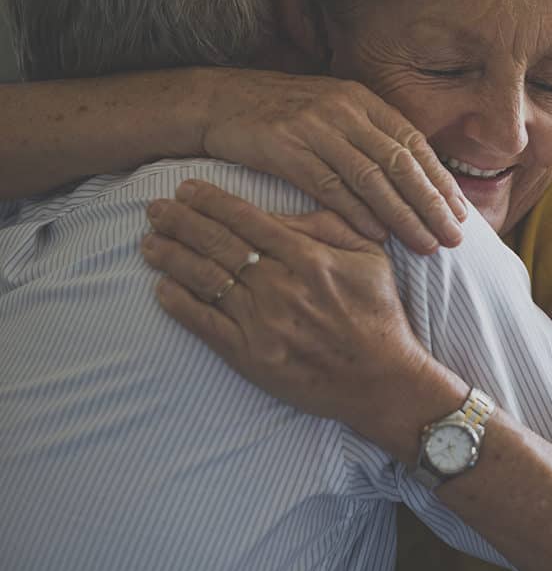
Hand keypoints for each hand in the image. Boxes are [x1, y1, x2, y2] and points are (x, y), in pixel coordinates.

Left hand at [141, 179, 435, 449]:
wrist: (383, 381)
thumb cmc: (379, 315)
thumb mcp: (370, 258)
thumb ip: (327, 227)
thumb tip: (279, 213)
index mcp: (309, 258)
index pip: (247, 219)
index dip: (211, 201)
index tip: (186, 189)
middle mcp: (280, 286)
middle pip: (217, 244)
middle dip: (181, 221)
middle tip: (154, 208)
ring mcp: (262, 323)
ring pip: (205, 280)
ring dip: (172, 257)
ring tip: (149, 242)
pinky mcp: (251, 357)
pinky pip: (205, 324)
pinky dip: (179, 304)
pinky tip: (161, 288)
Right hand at [201, 69, 467, 252]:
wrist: (218, 101)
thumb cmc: (283, 116)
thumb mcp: (332, 114)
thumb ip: (370, 138)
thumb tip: (413, 179)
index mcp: (362, 101)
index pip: (414, 144)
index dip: (441, 181)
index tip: (461, 213)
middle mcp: (344, 110)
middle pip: (401, 163)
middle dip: (432, 204)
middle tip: (454, 238)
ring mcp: (315, 128)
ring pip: (372, 178)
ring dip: (403, 215)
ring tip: (425, 245)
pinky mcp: (285, 148)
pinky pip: (330, 186)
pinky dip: (357, 213)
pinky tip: (379, 236)